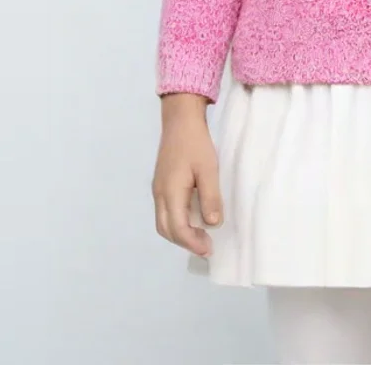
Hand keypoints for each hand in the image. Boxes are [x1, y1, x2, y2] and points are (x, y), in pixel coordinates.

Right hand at [152, 93, 222, 257]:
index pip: (178, 228)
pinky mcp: (161, 183)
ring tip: (200, 236)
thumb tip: (212, 224)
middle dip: (185, 242)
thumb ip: (210, 197)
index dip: (193, 242)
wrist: (180, 120)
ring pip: (163, 222)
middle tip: (206, 246)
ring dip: (180, 233)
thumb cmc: (196, 143)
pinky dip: (177, 221)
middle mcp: (159, 194)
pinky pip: (165, 211)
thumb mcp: (208, 169)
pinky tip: (192, 218)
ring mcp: (158, 188)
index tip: (209, 249)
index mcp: (170, 192)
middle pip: (166, 229)